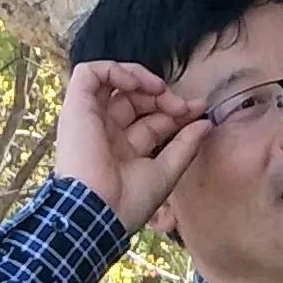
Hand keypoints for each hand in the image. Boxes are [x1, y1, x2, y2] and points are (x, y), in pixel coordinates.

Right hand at [53, 58, 212, 228]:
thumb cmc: (128, 202)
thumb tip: (206, 122)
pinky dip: (116, 70)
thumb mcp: (166, 172)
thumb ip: (186, 146)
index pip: (152, 119)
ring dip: (141, 79)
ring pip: (114, 81)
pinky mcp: (76, 106)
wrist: (97, 211)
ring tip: (160, 90)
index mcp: (123, 150)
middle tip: (183, 106)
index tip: (199, 110)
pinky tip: (137, 84)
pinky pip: (90, 73)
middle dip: (164, 97)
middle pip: (137, 100)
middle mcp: (105, 132)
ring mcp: (90, 118)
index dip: (176, 111)